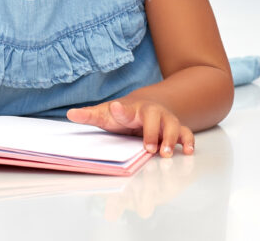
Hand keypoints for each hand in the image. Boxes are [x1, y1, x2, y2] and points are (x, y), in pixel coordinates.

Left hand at [66, 99, 193, 156]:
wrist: (149, 105)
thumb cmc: (125, 114)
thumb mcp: (108, 114)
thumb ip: (91, 115)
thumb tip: (71, 114)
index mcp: (132, 109)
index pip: (124, 109)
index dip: (119, 110)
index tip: (114, 108)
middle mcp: (151, 113)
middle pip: (153, 118)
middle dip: (151, 133)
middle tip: (148, 149)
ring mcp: (165, 120)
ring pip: (172, 126)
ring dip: (170, 139)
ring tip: (165, 154)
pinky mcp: (176, 129)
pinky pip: (185, 133)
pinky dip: (188, 141)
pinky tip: (187, 151)